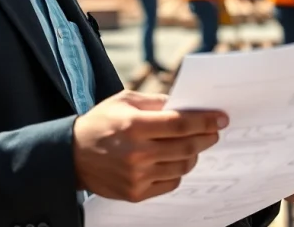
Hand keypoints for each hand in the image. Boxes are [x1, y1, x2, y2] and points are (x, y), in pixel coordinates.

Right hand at [72, 90, 227, 201]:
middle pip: (187, 147)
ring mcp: (137, 176)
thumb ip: (156, 102)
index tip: (221, 119)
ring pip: (182, 166)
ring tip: (193, 145)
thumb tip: (186, 104)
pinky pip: (171, 182)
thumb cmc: (101, 123)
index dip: (205, 121)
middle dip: (206, 137)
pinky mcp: (135, 193)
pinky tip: (173, 160)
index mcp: (134, 126)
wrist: (72, 155)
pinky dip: (178, 171)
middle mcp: (137, 153)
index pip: (181, 124)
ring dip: (194, 154)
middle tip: (214, 132)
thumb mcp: (124, 101)